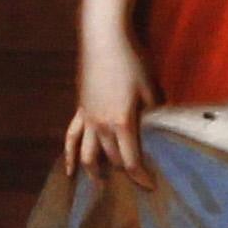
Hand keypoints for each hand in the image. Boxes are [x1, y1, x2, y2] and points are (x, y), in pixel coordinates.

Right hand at [64, 20, 156, 184]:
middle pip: (111, 158)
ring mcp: (88, 117)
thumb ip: (154, 114)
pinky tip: (69, 171)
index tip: (150, 187)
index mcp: (123, 122)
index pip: (131, 160)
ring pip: (88, 153)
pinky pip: (72, 137)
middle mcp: (102, 124)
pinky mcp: (80, 109)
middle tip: (135, 183)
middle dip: (123, 172)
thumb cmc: (133, 62)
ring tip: (103, 185)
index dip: (140, 176)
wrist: (104, 41)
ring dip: (94, 171)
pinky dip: (69, 155)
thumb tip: (157, 129)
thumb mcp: (151, 90)